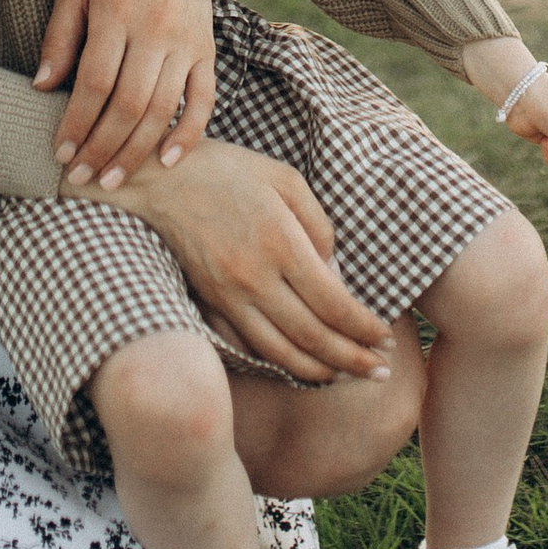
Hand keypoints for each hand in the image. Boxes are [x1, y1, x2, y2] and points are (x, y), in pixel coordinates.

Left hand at [34, 0, 227, 190]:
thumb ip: (59, 36)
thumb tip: (41, 87)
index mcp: (116, 12)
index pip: (95, 81)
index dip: (76, 123)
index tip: (61, 152)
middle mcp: (154, 30)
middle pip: (129, 103)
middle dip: (103, 148)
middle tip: (82, 177)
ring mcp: (185, 43)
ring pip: (163, 108)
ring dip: (137, 151)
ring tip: (113, 180)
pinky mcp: (207, 51)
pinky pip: (204, 100)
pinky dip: (189, 134)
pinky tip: (167, 161)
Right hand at [109, 140, 396, 385]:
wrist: (162, 179)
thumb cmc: (231, 171)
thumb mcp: (287, 180)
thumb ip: (320, 228)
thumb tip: (338, 277)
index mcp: (281, 243)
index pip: (334, 304)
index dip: (364, 328)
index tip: (385, 338)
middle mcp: (255, 278)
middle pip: (313, 337)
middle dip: (353, 360)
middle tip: (381, 372)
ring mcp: (229, 296)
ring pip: (281, 353)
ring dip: (321, 372)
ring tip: (350, 377)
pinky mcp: (212, 304)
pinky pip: (252, 348)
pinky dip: (282, 365)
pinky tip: (305, 366)